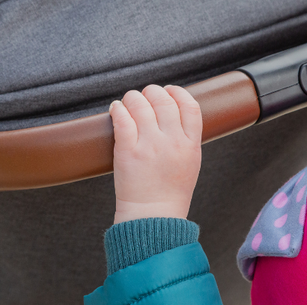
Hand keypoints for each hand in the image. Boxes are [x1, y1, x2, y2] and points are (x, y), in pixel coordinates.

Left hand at [109, 85, 202, 223]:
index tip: (169, 91)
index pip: (190, 105)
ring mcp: (149, 145)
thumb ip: (185, 138)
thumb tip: (173, 112)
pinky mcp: (128, 151)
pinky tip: (116, 109)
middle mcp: (172, 142)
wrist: (153, 216)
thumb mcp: (190, 163)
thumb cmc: (170, 191)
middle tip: (144, 96)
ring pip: (140, 104)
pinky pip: (122, 118)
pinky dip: (118, 109)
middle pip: (164, 100)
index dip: (178, 92)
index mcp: (190, 145)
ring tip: (128, 102)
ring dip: (132, 98)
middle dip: (152, 92)